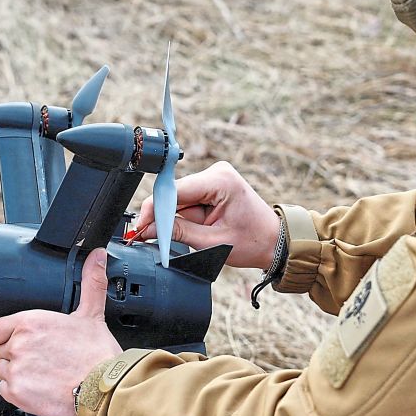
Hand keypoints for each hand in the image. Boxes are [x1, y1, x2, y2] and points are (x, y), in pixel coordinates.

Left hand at [0, 248, 121, 415]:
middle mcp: (18, 345)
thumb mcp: (92, 314)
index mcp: (30, 322)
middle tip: (44, 359)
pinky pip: (8, 391)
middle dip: (17, 355)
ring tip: (46, 375)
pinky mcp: (17, 393)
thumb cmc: (97, 354)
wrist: (103, 390)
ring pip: (4, 372)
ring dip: (19, 374)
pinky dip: (20, 393)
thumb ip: (91, 283)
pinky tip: (41, 389)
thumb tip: (97, 256)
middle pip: (1, 351)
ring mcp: (15, 369)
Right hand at [132, 160, 280, 269]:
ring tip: (196, 234)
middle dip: (165, 216)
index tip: (141, 225)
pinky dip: (187, 215)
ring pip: (180, 199)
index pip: (176, 191)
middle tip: (151, 235)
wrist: (274, 241)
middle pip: (176, 193)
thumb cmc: (253, 241)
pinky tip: (197, 228)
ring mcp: (215, 178)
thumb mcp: (211, 242)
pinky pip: (189, 200)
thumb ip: (177, 232)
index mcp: (220, 181)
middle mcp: (217, 173)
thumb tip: (148, 229)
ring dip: (179, 218)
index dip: (155, 209)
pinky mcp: (212, 186)